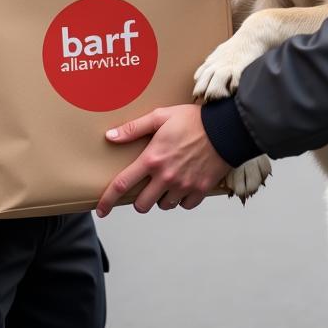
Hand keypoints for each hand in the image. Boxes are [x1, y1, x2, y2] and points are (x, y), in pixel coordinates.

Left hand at [96, 104, 229, 216]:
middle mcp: (166, 177)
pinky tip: (185, 184)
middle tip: (147, 186)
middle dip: (140, 200)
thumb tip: (110, 136)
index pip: (123, 184)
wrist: (226, 129)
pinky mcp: (200, 191)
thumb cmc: (192, 120)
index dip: (108, 200)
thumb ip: (134, 128)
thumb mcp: (160, 117)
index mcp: (152, 159)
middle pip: (142, 205)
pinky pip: (185, 205)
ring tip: (169, 181)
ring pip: (164, 206)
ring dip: (162, 198)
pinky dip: (182, 199)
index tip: (101, 211)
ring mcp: (183, 186)